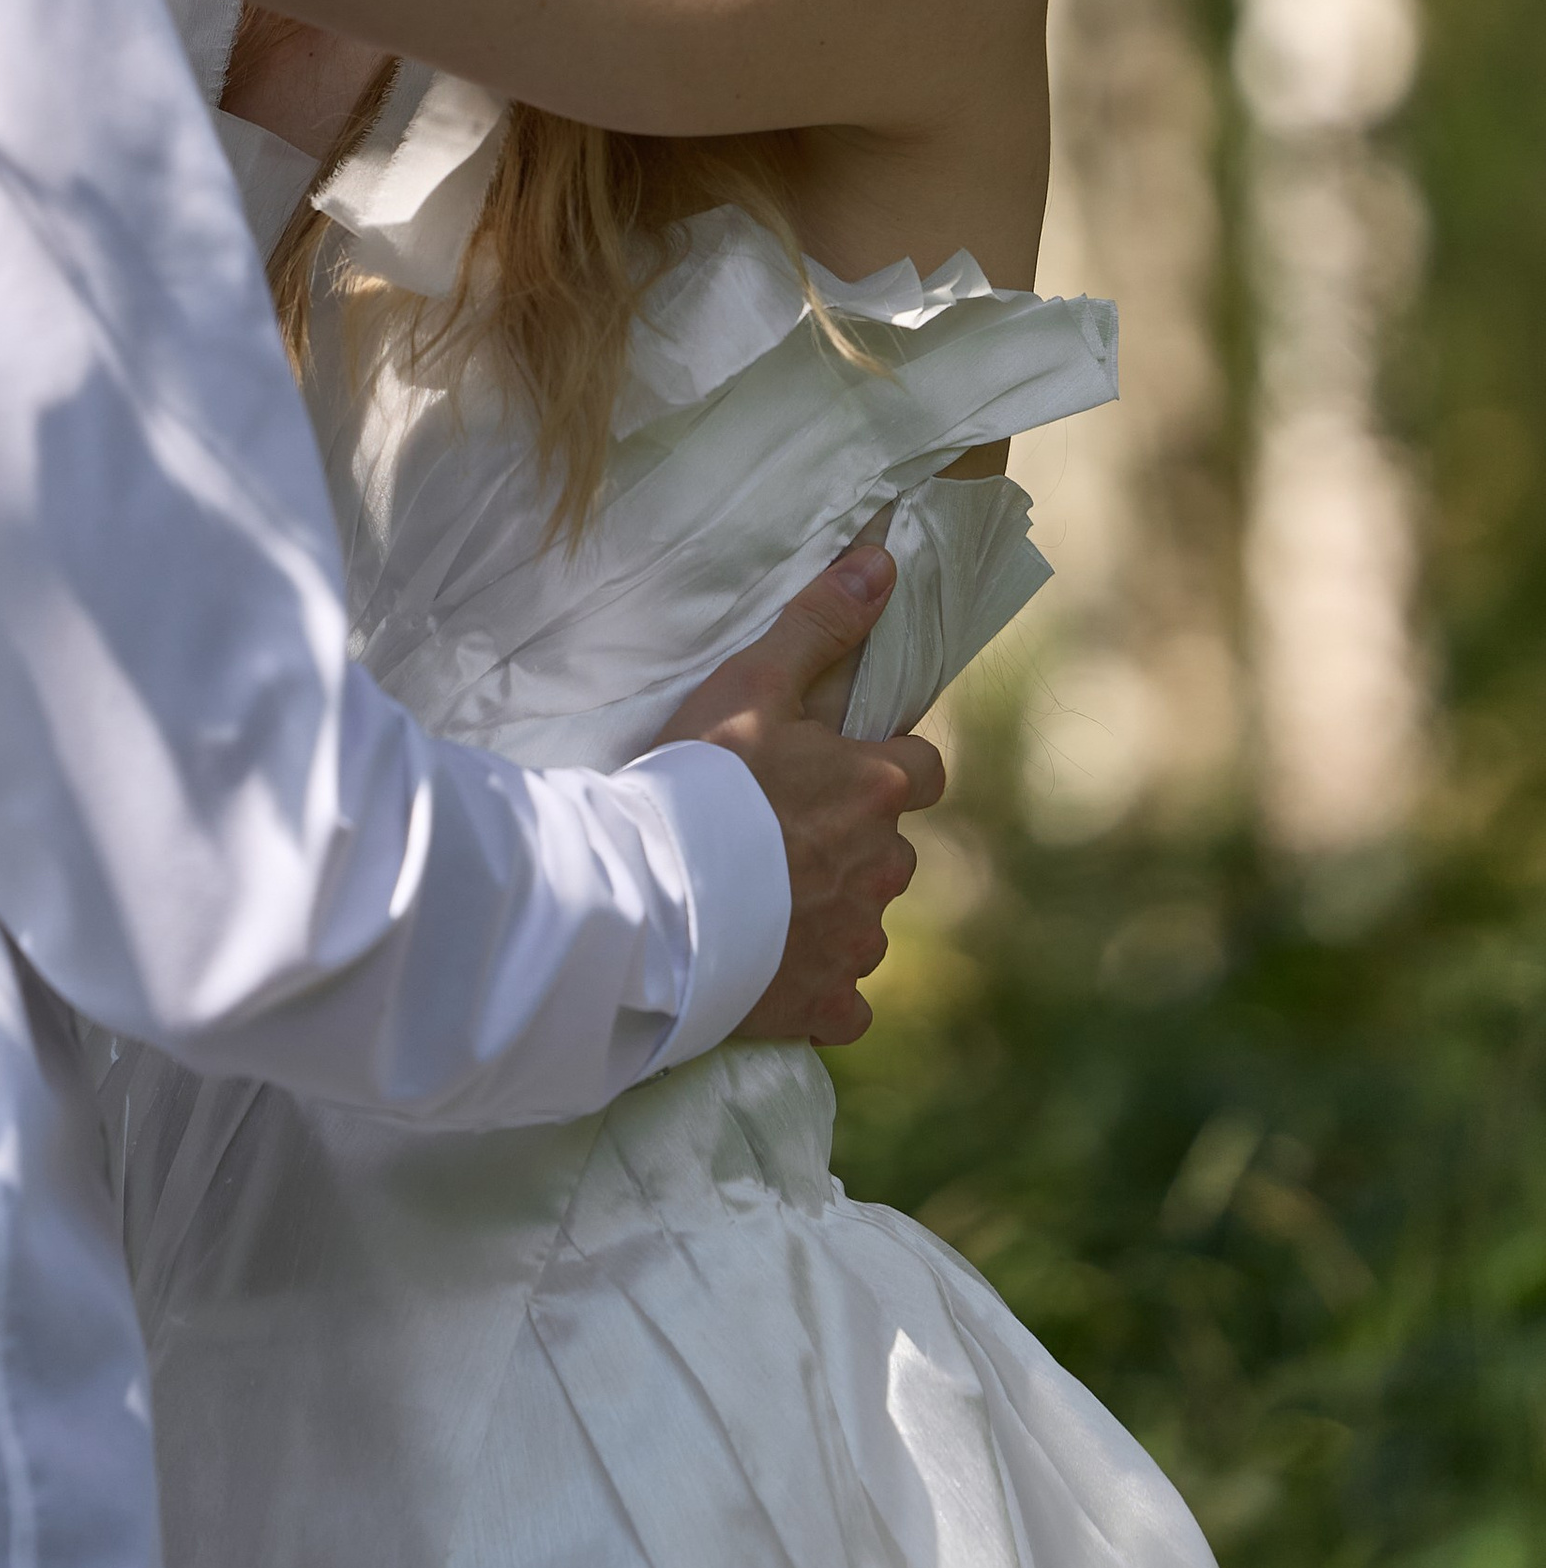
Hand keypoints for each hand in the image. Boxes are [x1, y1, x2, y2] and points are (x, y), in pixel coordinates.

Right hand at [659, 544, 942, 1045]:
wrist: (644, 897)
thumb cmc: (697, 777)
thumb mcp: (751, 681)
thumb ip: (821, 623)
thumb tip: (884, 561)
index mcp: (878, 788)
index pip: (924, 770)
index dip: (883, 765)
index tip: (830, 768)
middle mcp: (885, 868)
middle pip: (892, 850)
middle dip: (852, 843)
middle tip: (778, 834)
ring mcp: (858, 942)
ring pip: (866, 922)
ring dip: (832, 911)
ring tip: (760, 899)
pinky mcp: (827, 1006)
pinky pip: (845, 1001)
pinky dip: (818, 987)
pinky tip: (771, 967)